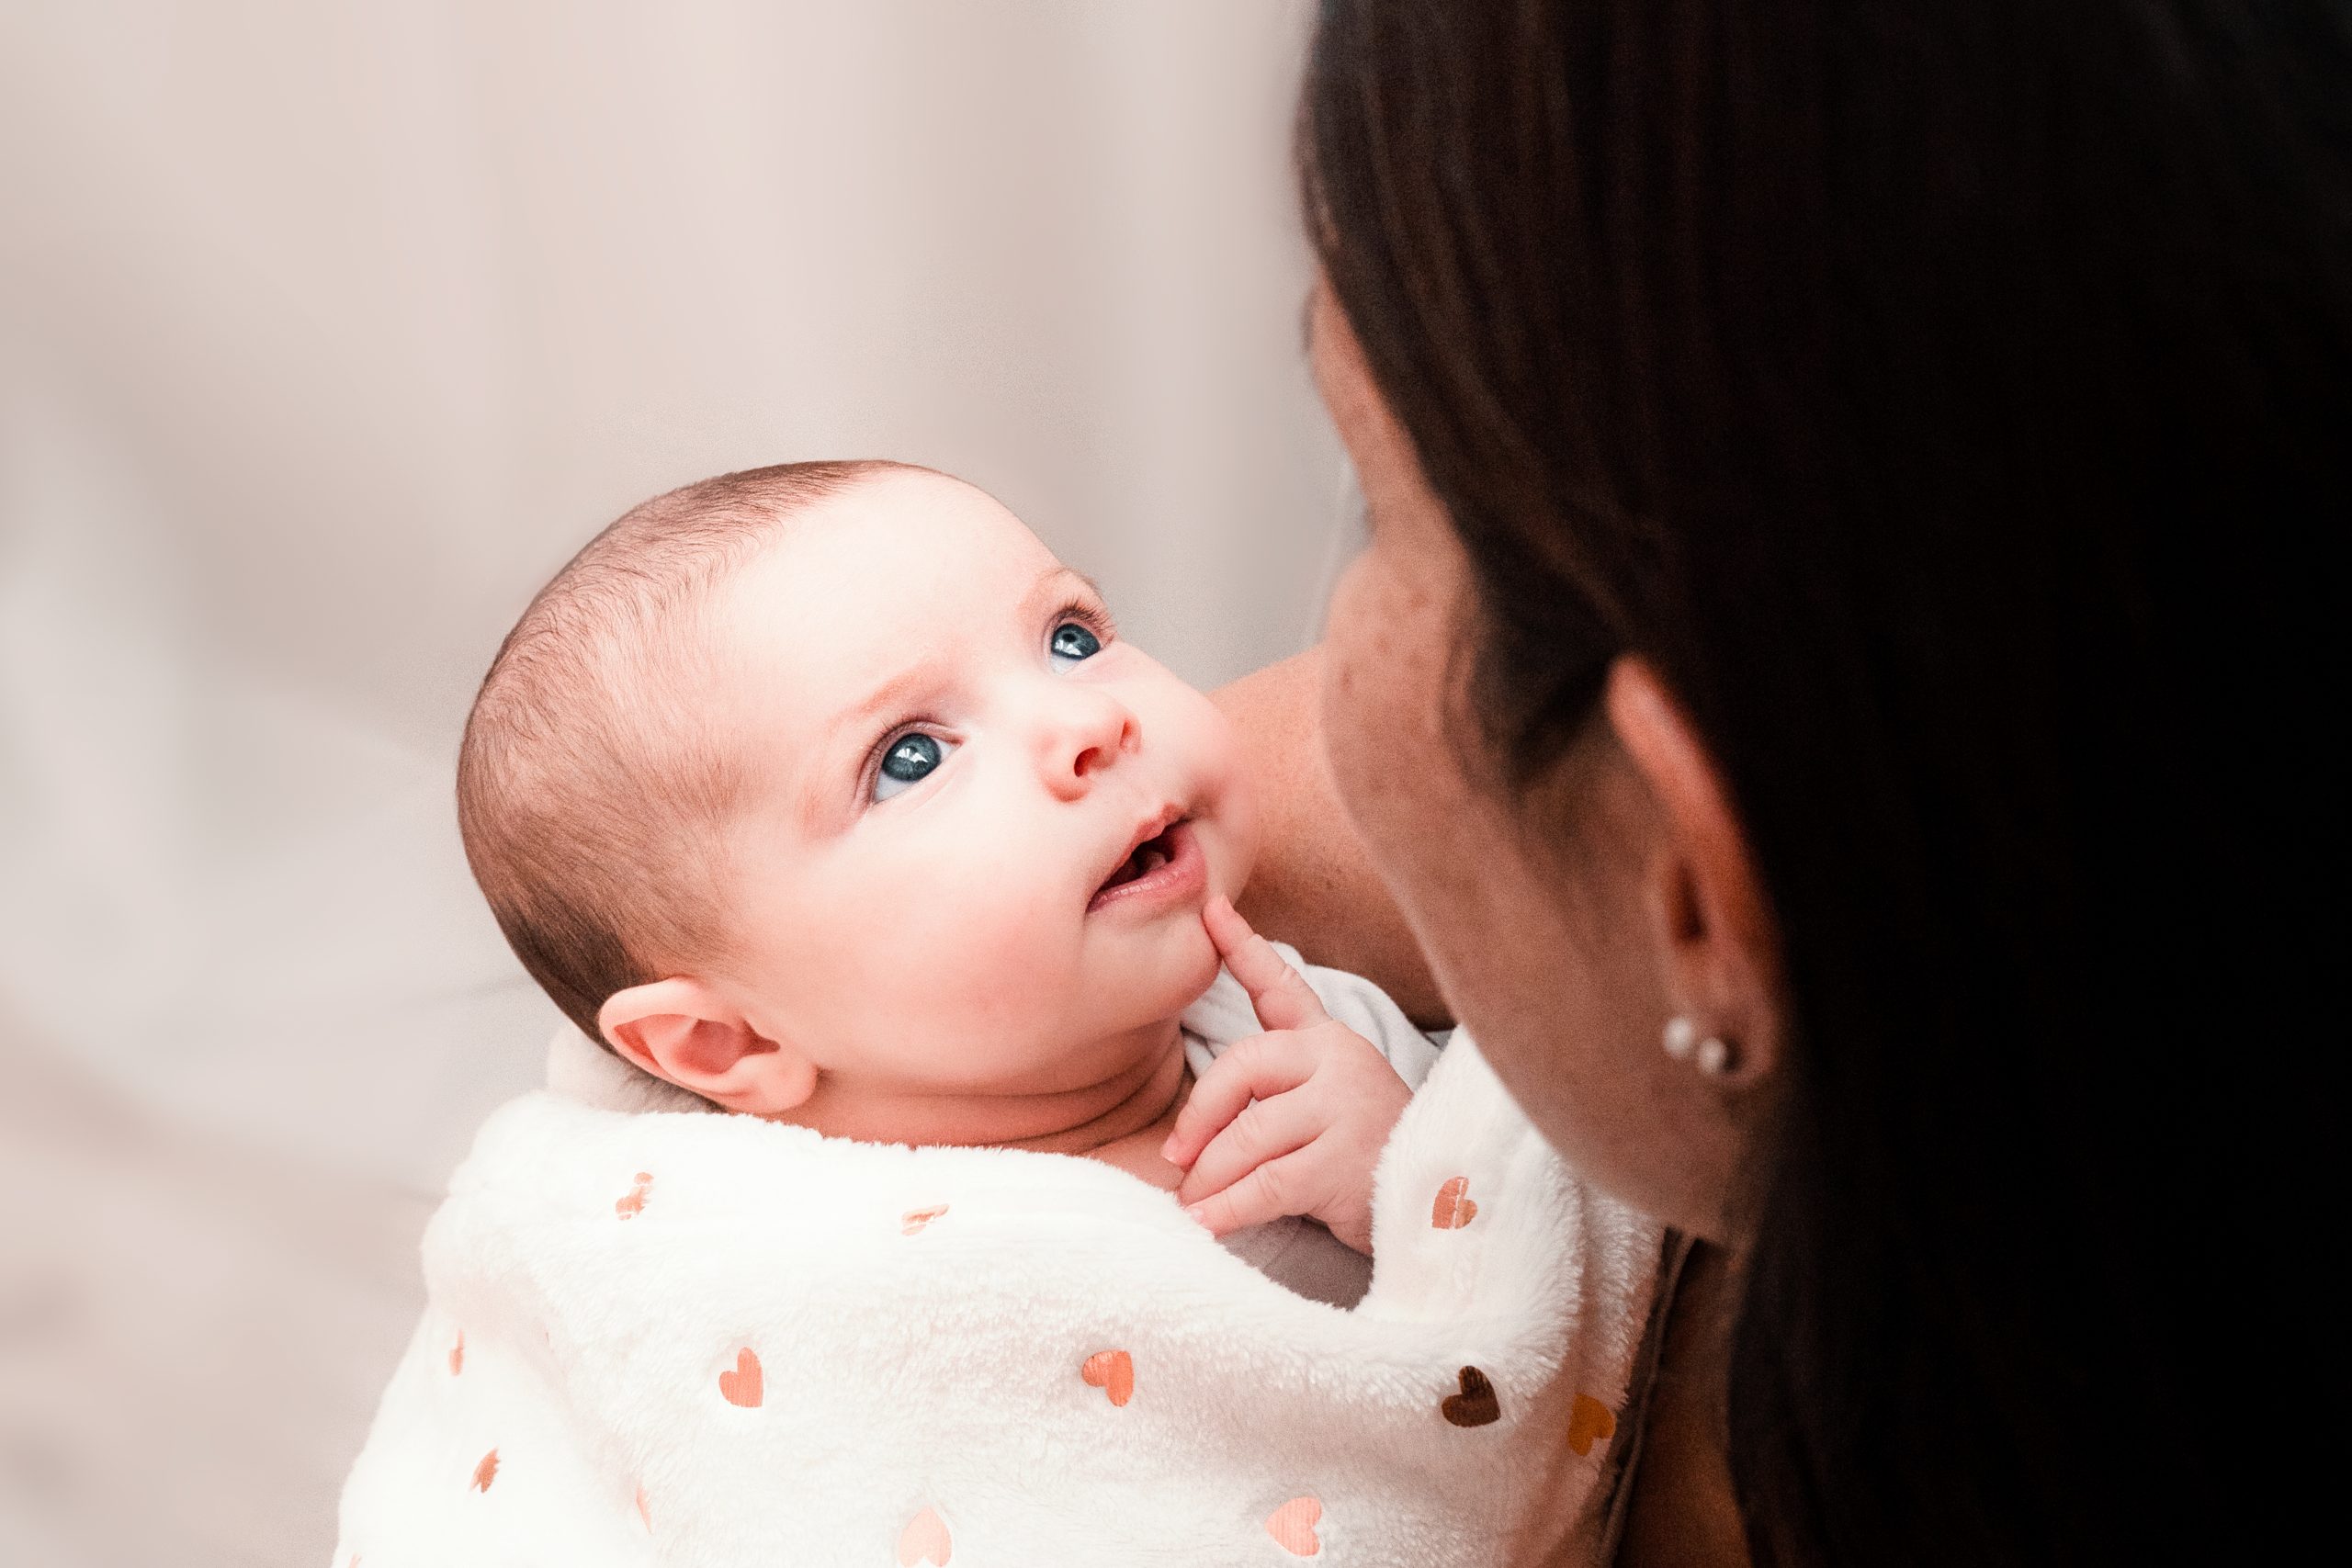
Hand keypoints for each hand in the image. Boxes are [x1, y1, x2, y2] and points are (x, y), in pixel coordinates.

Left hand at [1160, 895, 1412, 1253]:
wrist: (1441, 1210)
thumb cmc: (1364, 1158)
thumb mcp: (1322, 1107)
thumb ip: (1270, 1097)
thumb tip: (1184, 1139)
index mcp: (1328, 1042)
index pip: (1281, 986)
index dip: (1243, 946)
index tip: (1211, 908)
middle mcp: (1338, 1061)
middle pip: (1243, 1067)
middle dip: (1200, 1116)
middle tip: (1175, 1156)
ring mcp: (1345, 1109)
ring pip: (1247, 1135)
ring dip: (1208, 1176)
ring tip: (1191, 1203)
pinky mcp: (1343, 1163)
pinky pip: (1264, 1184)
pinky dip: (1226, 1209)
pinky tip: (1205, 1224)